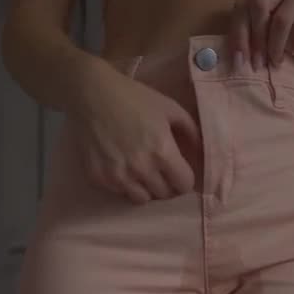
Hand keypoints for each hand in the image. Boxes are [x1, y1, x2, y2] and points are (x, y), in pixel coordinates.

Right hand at [69, 63, 200, 203]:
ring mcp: (117, 176)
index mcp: (162, 152)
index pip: (184, 185)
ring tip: (142, 173)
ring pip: (141, 199)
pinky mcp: (98, 178)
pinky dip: (124, 184)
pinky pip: (119, 193)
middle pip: (164, 195)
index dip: (185, 179)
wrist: (90, 93)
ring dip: (146, 189)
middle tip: (161, 171)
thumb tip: (202, 153)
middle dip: (167, 184)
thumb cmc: (133, 97)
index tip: (180, 172)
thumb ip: (191, 132)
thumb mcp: (170, 108)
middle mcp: (141, 169)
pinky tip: (122, 167)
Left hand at [228, 0, 293, 70]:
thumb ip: (253, 28)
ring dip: (276, 45)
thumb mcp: (271, 27)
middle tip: (257, 64)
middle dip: (255, 39)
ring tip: (276, 61)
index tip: (238, 60)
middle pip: (259, 4)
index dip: (238, 31)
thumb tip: (235, 54)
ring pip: (282, 17)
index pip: (245, 2)